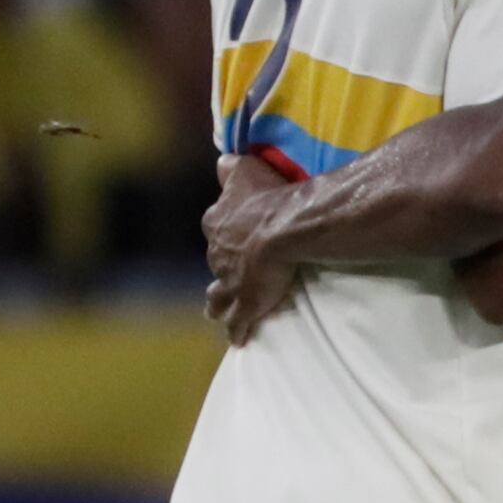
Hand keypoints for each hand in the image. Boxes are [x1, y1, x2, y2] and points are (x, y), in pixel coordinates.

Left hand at [202, 149, 308, 343]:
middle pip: (217, 262)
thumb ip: (231, 167)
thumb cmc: (269, 196)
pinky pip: (237, 322)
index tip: (236, 235)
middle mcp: (217, 253)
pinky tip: (238, 340)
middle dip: (224, 268)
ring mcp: (229, 281)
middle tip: (237, 274)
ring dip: (219, 304)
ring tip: (220, 313)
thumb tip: (221, 162)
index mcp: (217, 222)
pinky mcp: (246, 303)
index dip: (226, 231)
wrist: (285, 228)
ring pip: (217, 297)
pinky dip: (236, 330)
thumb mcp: (246, 170)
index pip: (216, 226)